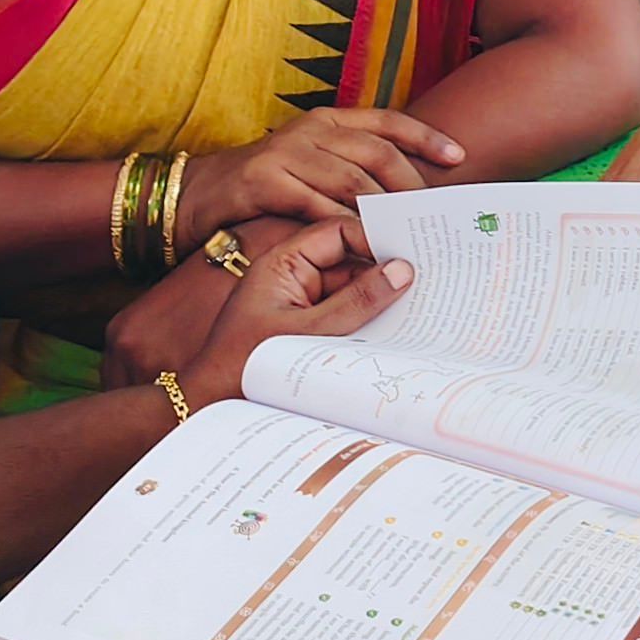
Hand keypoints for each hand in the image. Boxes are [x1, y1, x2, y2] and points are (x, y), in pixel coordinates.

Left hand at [177, 220, 412, 406]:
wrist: (209, 407)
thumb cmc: (246, 366)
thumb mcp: (309, 331)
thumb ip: (358, 301)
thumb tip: (403, 271)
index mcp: (283, 263)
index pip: (337, 232)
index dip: (373, 238)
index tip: (410, 253)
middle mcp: (293, 278)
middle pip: (350, 262)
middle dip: (384, 272)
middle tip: (430, 279)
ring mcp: (301, 305)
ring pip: (352, 292)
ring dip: (380, 302)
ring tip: (423, 310)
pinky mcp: (307, 330)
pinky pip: (346, 317)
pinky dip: (369, 325)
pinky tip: (398, 335)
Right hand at [182, 108, 462, 235]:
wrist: (197, 194)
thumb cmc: (264, 188)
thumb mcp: (310, 167)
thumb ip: (350, 172)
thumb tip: (404, 199)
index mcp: (327, 121)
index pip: (387, 121)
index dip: (425, 137)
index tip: (458, 157)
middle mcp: (310, 130)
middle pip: (376, 152)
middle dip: (410, 185)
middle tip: (431, 217)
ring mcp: (287, 152)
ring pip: (351, 180)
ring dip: (382, 211)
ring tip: (407, 237)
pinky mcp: (264, 180)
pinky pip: (316, 206)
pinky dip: (343, 228)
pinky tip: (361, 247)